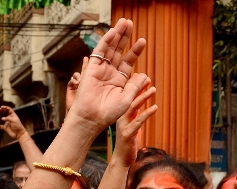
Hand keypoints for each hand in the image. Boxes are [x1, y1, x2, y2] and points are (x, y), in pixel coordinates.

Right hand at [0, 106, 27, 139]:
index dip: (5, 107)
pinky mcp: (5, 127)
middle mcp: (9, 118)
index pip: (9, 110)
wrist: (19, 134)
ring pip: (1, 120)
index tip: (1, 107)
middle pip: (4, 114)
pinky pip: (0, 126)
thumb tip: (2, 118)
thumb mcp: (14, 120)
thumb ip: (8, 118)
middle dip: (0, 112)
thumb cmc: (18, 126)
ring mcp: (7, 123)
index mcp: (12, 115)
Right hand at [66, 18, 147, 134]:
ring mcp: (101, 69)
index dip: (135, 50)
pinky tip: (113, 32)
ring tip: (124, 22)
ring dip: (116, 35)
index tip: (142, 40)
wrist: (92, 118)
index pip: (128, 61)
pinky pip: (99, 52)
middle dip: (124, 37)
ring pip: (110, 48)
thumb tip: (144, 75)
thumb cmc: (108, 113)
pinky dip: (106, 41)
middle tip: (130, 22)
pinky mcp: (92, 68)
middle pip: (119, 50)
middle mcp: (110, 73)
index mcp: (119, 80)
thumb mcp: (127, 99)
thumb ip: (135, 86)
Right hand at [112, 79, 156, 167]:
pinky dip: (147, 114)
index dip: (133, 85)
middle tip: (148, 78)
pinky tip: (155, 107)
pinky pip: (138, 122)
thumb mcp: (132, 124)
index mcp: (120, 114)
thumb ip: (135, 114)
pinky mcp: (128, 134)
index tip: (141, 75)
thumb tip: (141, 104)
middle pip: (128, 99)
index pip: (126, 97)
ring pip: (132, 108)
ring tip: (153, 89)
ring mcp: (123, 126)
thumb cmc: (128, 142)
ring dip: (143, 97)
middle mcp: (119, 118)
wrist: (121, 159)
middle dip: (138, 87)